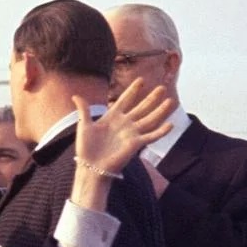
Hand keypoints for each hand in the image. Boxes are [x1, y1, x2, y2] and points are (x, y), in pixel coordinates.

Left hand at [71, 78, 174, 209]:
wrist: (90, 167)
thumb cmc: (86, 148)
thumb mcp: (84, 126)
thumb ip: (83, 110)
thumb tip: (75, 96)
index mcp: (112, 118)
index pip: (125, 100)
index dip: (133, 91)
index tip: (141, 80)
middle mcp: (124, 124)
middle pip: (141, 108)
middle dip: (151, 98)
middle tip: (162, 88)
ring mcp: (131, 134)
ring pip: (150, 120)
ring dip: (161, 111)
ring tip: (171, 101)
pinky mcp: (135, 144)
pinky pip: (151, 137)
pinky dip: (161, 132)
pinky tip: (170, 124)